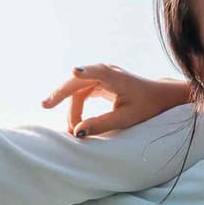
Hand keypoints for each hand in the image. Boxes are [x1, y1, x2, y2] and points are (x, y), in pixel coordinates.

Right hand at [42, 62, 189, 137]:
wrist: (158, 96)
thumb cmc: (146, 107)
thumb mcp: (126, 119)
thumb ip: (102, 124)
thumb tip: (77, 132)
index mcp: (116, 78)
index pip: (98, 72)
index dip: (85, 72)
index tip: (74, 72)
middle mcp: (106, 72)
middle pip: (78, 80)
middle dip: (61, 93)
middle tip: (45, 106)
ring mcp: (101, 75)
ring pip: (76, 88)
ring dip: (70, 107)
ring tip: (70, 130)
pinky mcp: (99, 81)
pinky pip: (81, 91)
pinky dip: (75, 105)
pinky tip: (72, 120)